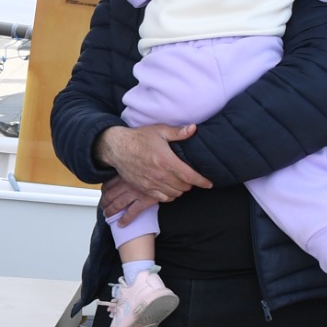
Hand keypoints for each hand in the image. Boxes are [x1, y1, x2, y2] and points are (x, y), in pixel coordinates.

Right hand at [93, 124, 208, 208]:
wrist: (117, 148)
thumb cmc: (139, 138)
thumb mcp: (159, 131)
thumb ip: (178, 132)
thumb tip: (194, 128)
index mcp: (166, 160)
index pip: (190, 176)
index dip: (202, 181)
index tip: (209, 183)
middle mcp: (160, 175)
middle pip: (184, 187)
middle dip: (191, 184)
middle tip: (191, 177)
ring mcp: (151, 183)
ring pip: (175, 194)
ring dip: (180, 189)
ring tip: (181, 182)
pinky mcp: (144, 188)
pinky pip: (163, 198)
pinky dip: (170, 195)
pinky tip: (170, 188)